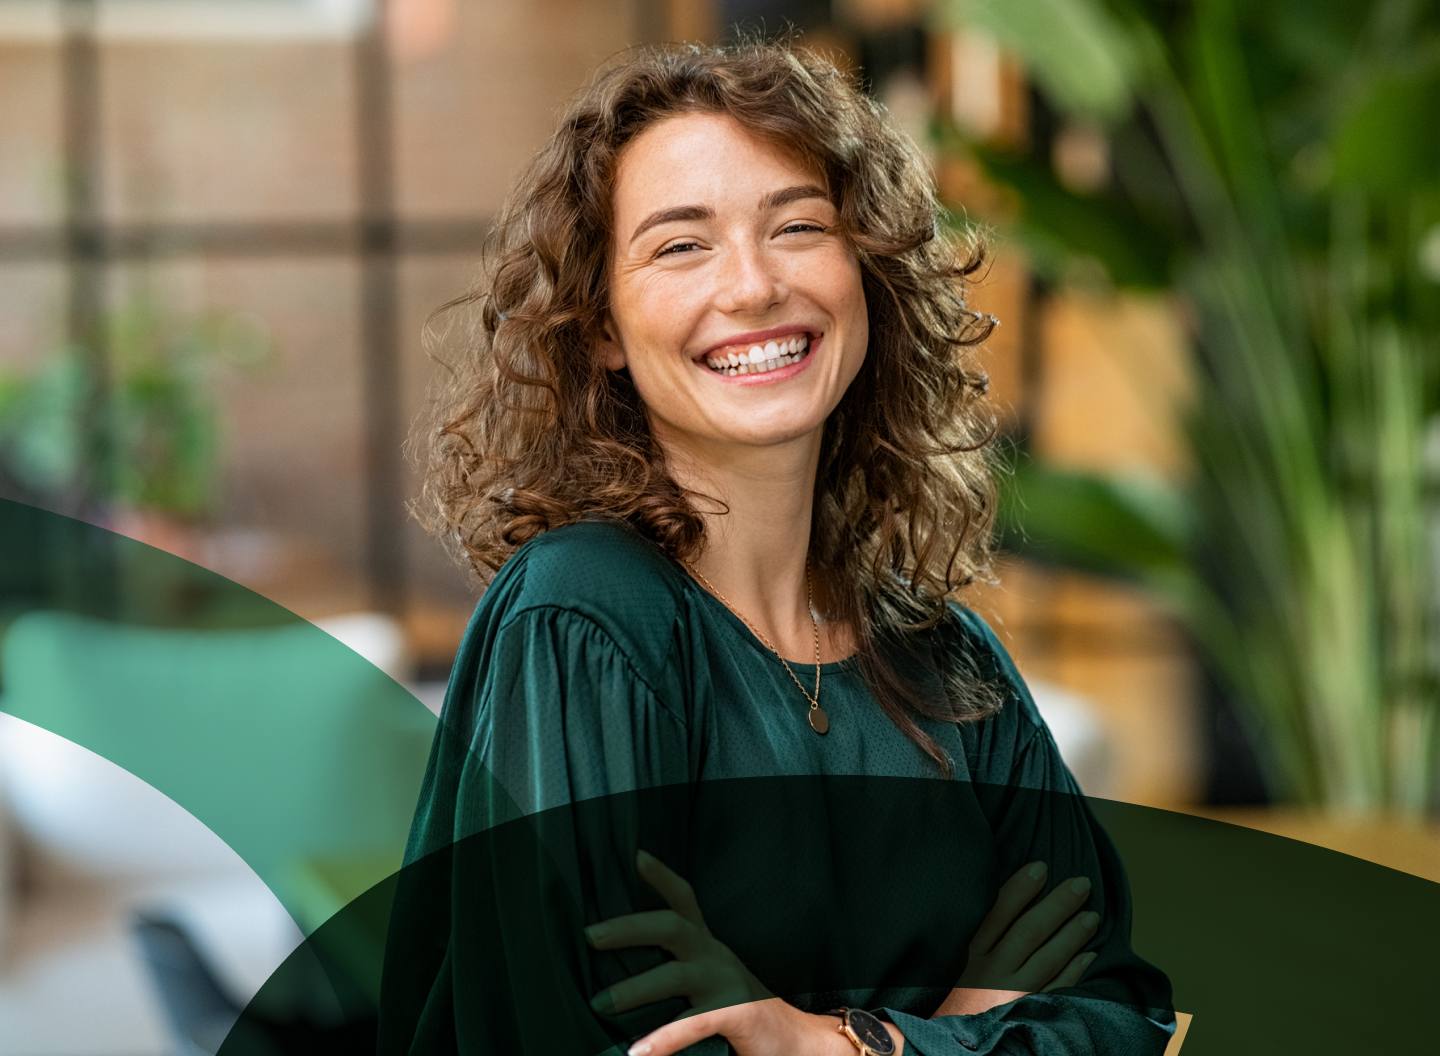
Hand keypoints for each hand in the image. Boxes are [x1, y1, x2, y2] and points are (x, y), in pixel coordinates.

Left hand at [589, 852, 906, 1055]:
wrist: (801, 1045)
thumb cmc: (747, 1017)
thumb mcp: (713, 985)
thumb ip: (680, 975)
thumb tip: (618, 982)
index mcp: (709, 948)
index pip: (685, 900)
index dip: (662, 877)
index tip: (635, 856)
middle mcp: (718, 957)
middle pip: (672, 925)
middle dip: (628, 927)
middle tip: (589, 936)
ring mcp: (728, 983)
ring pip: (676, 974)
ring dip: (635, 987)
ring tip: (599, 1003)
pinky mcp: (737, 1012)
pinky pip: (693, 1023)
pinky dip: (662, 1040)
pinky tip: (636, 1054)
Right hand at [935, 861, 1099, 1017]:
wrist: (945, 1045)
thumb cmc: (945, 995)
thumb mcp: (946, 960)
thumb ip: (970, 934)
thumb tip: (994, 896)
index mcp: (966, 953)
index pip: (997, 912)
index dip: (1021, 888)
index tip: (1041, 867)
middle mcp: (988, 973)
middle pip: (1028, 931)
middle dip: (1058, 905)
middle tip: (1082, 884)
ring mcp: (1008, 996)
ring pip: (1046, 959)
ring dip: (1072, 936)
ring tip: (1092, 916)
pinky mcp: (1023, 1016)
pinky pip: (1054, 992)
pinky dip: (1073, 973)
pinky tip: (1088, 956)